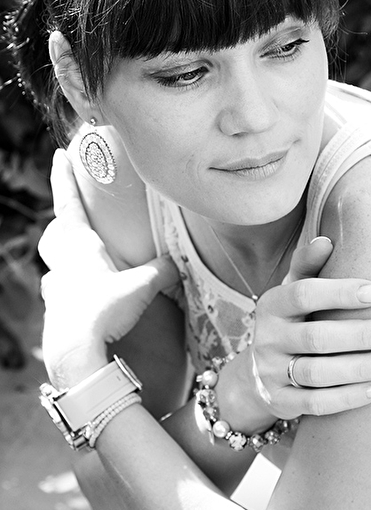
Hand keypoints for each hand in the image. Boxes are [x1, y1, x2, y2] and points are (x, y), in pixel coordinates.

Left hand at [38, 150, 177, 385]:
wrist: (76, 354)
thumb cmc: (102, 312)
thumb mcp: (140, 288)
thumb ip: (161, 273)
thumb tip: (178, 265)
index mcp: (79, 247)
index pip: (68, 202)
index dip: (64, 177)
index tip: (59, 155)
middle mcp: (61, 264)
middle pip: (53, 236)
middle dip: (62, 226)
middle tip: (75, 223)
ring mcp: (55, 290)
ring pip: (54, 266)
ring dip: (65, 262)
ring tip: (84, 267)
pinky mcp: (55, 314)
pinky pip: (60, 295)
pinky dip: (71, 293)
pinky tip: (86, 303)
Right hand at [220, 236, 370, 425]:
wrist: (257, 375)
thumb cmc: (290, 322)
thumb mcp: (292, 293)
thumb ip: (308, 267)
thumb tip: (327, 241)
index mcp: (272, 305)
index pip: (302, 294)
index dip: (338, 292)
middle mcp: (267, 339)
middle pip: (315, 337)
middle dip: (359, 335)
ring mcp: (271, 373)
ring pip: (316, 373)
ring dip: (358, 369)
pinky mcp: (280, 403)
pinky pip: (315, 404)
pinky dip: (348, 398)